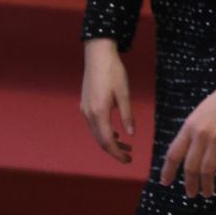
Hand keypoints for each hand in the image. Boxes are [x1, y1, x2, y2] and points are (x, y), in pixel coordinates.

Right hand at [81, 39, 133, 162]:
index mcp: (99, 112)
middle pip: (100, 140)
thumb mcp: (124, 93)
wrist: (97, 54)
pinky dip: (104, 132)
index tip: (128, 160)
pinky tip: (115, 132)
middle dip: (114, 150)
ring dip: (110, 141)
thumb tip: (131, 135)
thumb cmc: (113, 71)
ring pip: (96, 133)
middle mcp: (89, 114)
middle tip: (129, 156)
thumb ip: (127, 116)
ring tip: (126, 146)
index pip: (107, 141)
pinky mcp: (85, 104)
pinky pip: (94, 125)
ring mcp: (85, 109)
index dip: (117, 153)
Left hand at [161, 62, 215, 197]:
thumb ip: (196, 129)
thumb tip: (191, 150)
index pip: (174, 152)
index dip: (168, 170)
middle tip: (191, 194)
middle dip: (189, 184)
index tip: (165, 182)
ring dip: (206, 185)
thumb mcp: (205, 110)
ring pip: (207, 170)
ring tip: (208, 193)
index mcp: (190, 125)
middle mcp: (201, 133)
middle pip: (190, 166)